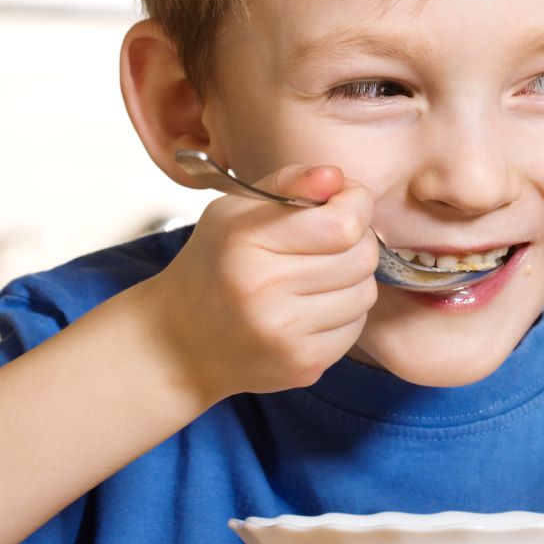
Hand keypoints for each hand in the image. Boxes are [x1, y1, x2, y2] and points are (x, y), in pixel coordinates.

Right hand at [148, 164, 378, 403]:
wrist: (178, 342)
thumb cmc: (215, 264)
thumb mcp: (235, 210)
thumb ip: (289, 182)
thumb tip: (336, 178)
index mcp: (247, 242)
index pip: (343, 223)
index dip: (356, 204)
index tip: (344, 202)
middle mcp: (263, 290)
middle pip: (361, 257)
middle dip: (357, 240)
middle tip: (332, 239)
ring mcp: (284, 335)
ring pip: (365, 293)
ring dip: (352, 279)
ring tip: (318, 275)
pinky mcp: (302, 366)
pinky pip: (355, 328)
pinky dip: (343, 314)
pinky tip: (312, 307)